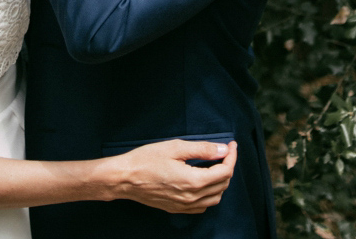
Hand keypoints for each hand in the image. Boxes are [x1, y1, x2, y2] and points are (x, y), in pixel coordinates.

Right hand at [112, 140, 236, 213]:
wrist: (124, 178)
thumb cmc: (146, 160)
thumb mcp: (175, 147)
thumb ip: (202, 149)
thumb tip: (222, 150)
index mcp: (194, 181)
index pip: (225, 171)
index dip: (231, 156)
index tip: (231, 145)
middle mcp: (192, 197)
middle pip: (222, 185)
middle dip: (227, 167)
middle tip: (223, 153)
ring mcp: (184, 205)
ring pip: (215, 198)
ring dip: (220, 183)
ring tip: (215, 167)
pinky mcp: (177, 209)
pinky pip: (202, 206)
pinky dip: (209, 195)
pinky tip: (202, 183)